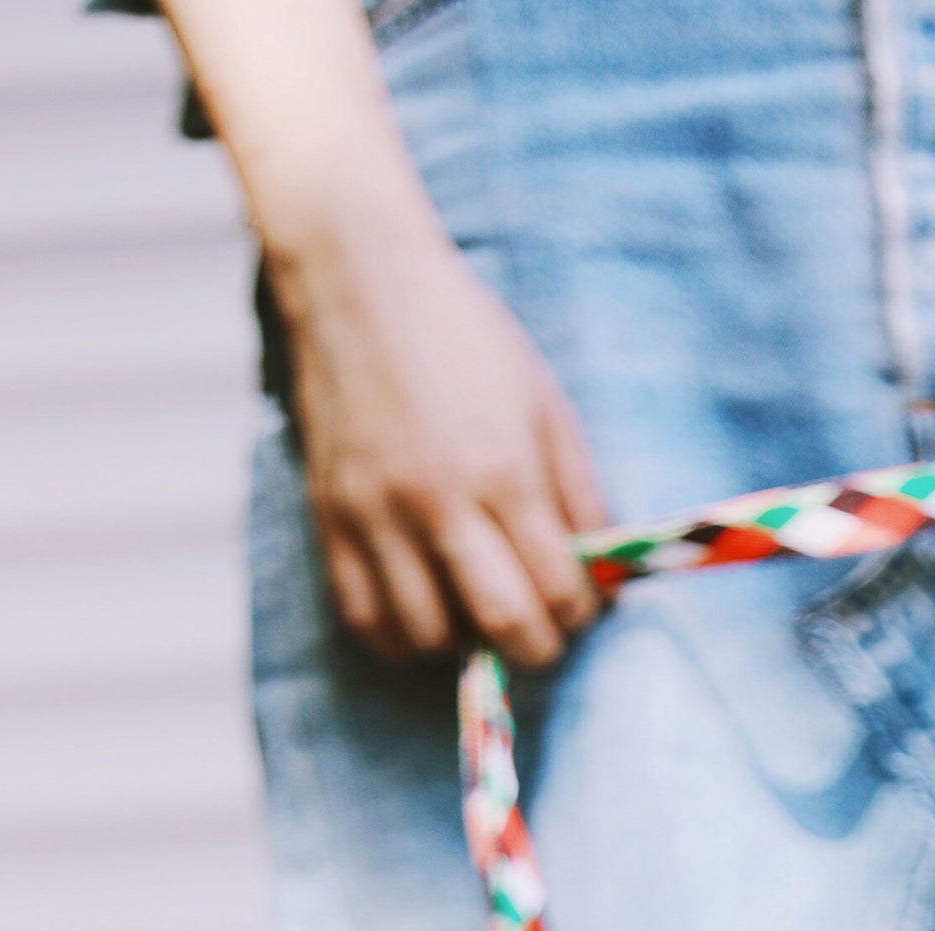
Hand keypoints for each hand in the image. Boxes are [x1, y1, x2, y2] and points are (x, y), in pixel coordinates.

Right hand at [279, 218, 604, 666]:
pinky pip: (365, 619)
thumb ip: (580, 496)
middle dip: (535, 646)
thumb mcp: (546, 406)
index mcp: (502, 470)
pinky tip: (426, 615)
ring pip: (428, 636)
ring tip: (477, 613)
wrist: (357, 280)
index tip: (580, 604)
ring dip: (464, 644)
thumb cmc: (466, 339)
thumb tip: (603, 577)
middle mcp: (437, 501)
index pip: (558, 590)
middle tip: (540, 631)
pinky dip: (402, 637)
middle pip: (500, 625)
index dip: (580, 614)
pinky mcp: (331, 519)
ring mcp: (376, 515)